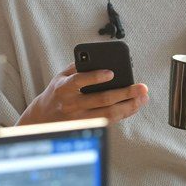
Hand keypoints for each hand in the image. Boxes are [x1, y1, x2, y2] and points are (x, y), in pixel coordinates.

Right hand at [17, 63, 148, 126]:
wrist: (44, 118)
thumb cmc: (57, 93)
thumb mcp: (60, 77)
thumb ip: (77, 67)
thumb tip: (98, 59)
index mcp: (64, 88)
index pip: (79, 81)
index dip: (95, 77)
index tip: (111, 73)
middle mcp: (72, 104)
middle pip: (102, 99)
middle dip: (125, 93)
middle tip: (141, 87)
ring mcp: (80, 118)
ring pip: (109, 114)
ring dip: (129, 106)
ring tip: (142, 98)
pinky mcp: (88, 127)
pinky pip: (109, 121)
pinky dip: (124, 114)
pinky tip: (133, 106)